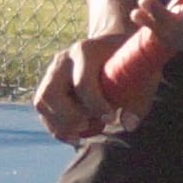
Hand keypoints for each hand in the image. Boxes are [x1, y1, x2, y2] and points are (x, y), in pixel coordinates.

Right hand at [31, 25, 144, 145]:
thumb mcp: (140, 74)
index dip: (96, 105)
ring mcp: (51, 72)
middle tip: (91, 125)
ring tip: (84, 132)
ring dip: (60, 125)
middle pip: (51, 94)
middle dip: (70, 117)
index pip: (82, 83)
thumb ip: (138, 99)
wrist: (111, 46)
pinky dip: (56, 127)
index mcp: (86, 51)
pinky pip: (43, 110)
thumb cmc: (129, 62)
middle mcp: (63, 60)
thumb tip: (128, 124)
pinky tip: (76, 136)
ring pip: (42, 103)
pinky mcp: (48, 85)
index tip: (111, 117)